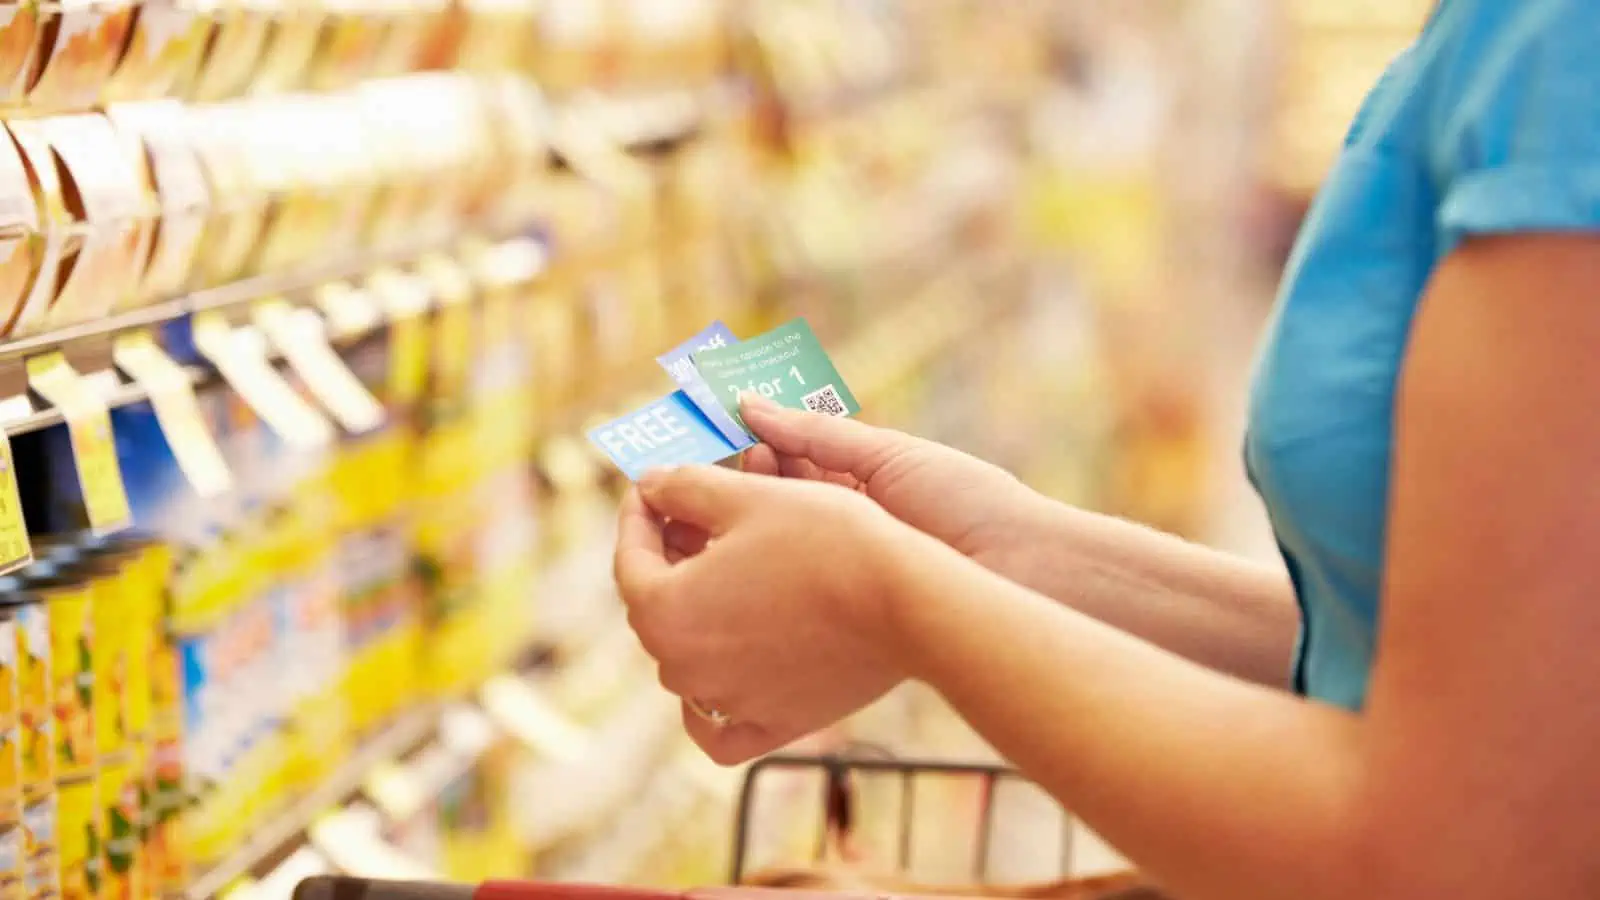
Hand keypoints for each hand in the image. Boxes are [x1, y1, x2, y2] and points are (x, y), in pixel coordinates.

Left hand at [615, 463, 924, 763]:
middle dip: (667, 560)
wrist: (906, 600)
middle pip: (656, 608)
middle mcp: (684, 669)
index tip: (653, 488)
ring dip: (696, 613)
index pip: (629, 559)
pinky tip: (724, 664)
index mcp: (664, 611)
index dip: (639, 514)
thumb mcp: (746, 496)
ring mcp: (727, 703)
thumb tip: (649, 484)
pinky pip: (719, 725)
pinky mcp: (772, 725)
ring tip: (725, 572)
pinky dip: (711, 700)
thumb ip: (682, 487)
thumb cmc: (826, 540)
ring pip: (687, 658)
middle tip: (690, 519)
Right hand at [665, 394, 1046, 571]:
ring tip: (703, 518)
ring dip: (733, 534)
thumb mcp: (885, 456)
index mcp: (855, 484)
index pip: (780, 463)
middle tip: (687, 485)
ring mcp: (838, 572)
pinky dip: (751, 578)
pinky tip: (725, 566)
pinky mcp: (838, 616)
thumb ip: (814, 434)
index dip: (740, 454)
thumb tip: (745, 404)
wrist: (1023, 571)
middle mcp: (841, 529)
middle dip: (728, 493)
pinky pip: (782, 594)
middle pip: (766, 507)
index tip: (702, 442)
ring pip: (767, 550)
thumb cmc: (968, 503)